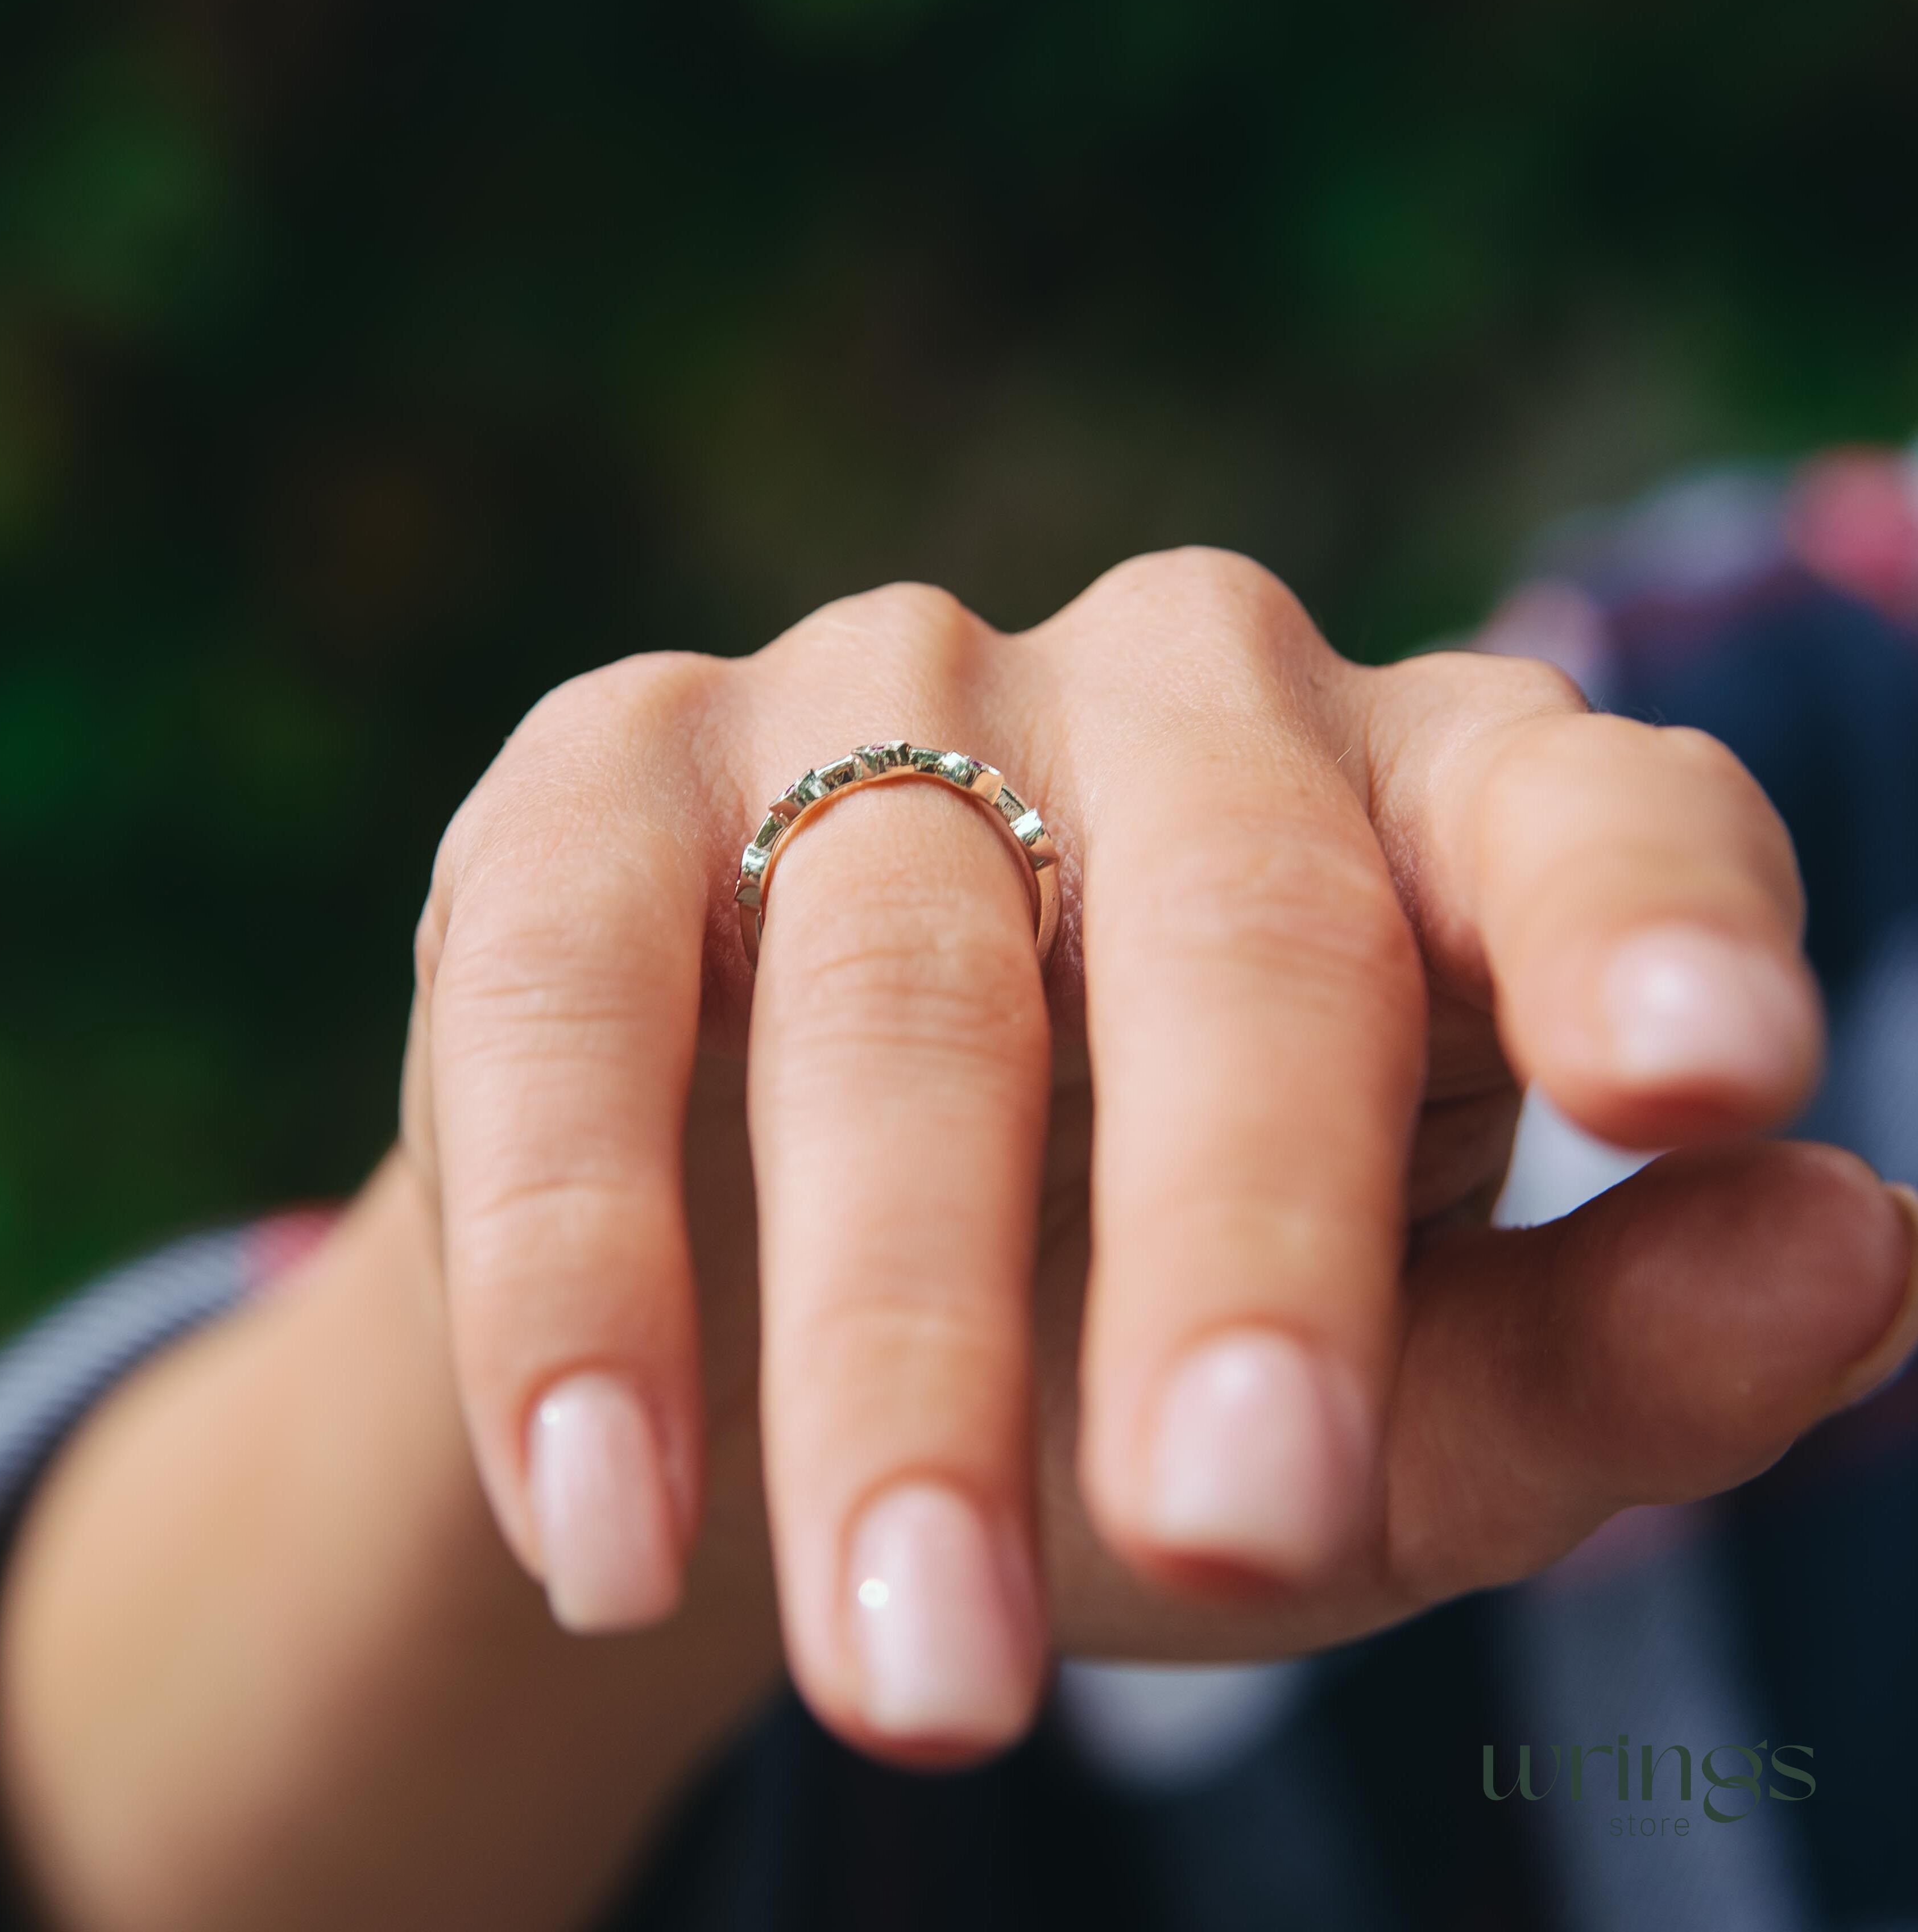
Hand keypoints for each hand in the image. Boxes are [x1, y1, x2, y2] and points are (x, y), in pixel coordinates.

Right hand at [400, 551, 1917, 1762]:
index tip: (1711, 1089)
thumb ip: (1607, 1354)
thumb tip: (1862, 1259)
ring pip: (891, 974)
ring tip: (909, 1666)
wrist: (759, 1307)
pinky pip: (575, 989)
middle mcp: (1170, 697)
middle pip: (1231, 922)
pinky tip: (602, 1518)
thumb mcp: (1387, 1401)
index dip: (1645, 929)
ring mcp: (867, 702)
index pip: (1590, 813)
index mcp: (1426, 805)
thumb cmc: (1131, 1347)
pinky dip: (579, 1265)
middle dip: (1225, 1248)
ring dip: (890, 1342)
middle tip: (1227, 1533)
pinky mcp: (600, 782)